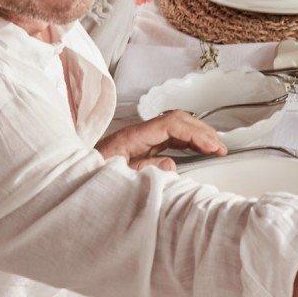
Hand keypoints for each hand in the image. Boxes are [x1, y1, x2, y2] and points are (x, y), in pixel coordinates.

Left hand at [96, 109, 223, 168]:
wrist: (76, 175)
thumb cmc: (94, 175)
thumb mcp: (118, 177)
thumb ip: (145, 170)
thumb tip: (172, 165)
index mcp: (133, 136)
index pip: (172, 124)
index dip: (195, 133)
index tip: (213, 147)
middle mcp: (140, 132)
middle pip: (177, 119)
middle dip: (202, 131)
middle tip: (221, 148)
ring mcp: (142, 137)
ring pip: (177, 126)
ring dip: (198, 134)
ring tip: (216, 148)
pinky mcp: (144, 144)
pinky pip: (171, 137)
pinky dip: (189, 141)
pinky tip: (199, 150)